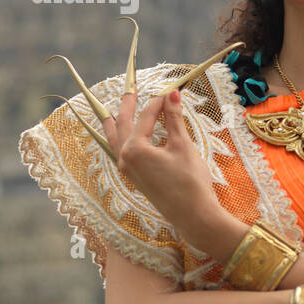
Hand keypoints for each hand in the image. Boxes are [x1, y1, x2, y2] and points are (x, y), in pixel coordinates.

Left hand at [100, 88, 220, 246]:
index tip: (170, 91)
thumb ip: (174, 119)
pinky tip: (123, 137)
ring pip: (115, 140)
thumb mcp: (182, 146)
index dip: (159, 102)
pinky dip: (120, 139)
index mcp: (134, 148)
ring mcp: (127, 169)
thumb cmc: (190, 181)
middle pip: (123, 124)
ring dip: (115, 123)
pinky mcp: (134, 177)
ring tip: (110, 110)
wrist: (193, 215)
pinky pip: (120, 152)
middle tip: (130, 89)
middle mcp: (124, 158)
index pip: (146, 117)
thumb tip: (172, 94)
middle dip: (127, 106)